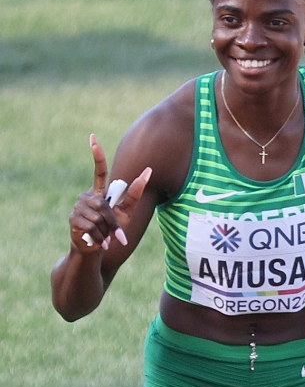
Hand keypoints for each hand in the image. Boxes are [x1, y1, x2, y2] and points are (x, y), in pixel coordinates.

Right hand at [69, 135, 151, 256]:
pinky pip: (92, 227)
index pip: (99, 171)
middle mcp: (86, 196)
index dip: (97, 155)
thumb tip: (148, 171)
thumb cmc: (112, 230)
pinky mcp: (73, 219)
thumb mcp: (126, 213)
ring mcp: (77, 207)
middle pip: (103, 206)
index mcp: (99, 192)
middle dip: (113, 222)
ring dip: (107, 231)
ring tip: (105, 237)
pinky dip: (100, 238)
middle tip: (117, 235)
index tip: (93, 137)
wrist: (96, 248)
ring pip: (98, 217)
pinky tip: (99, 242)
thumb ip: (135, 194)